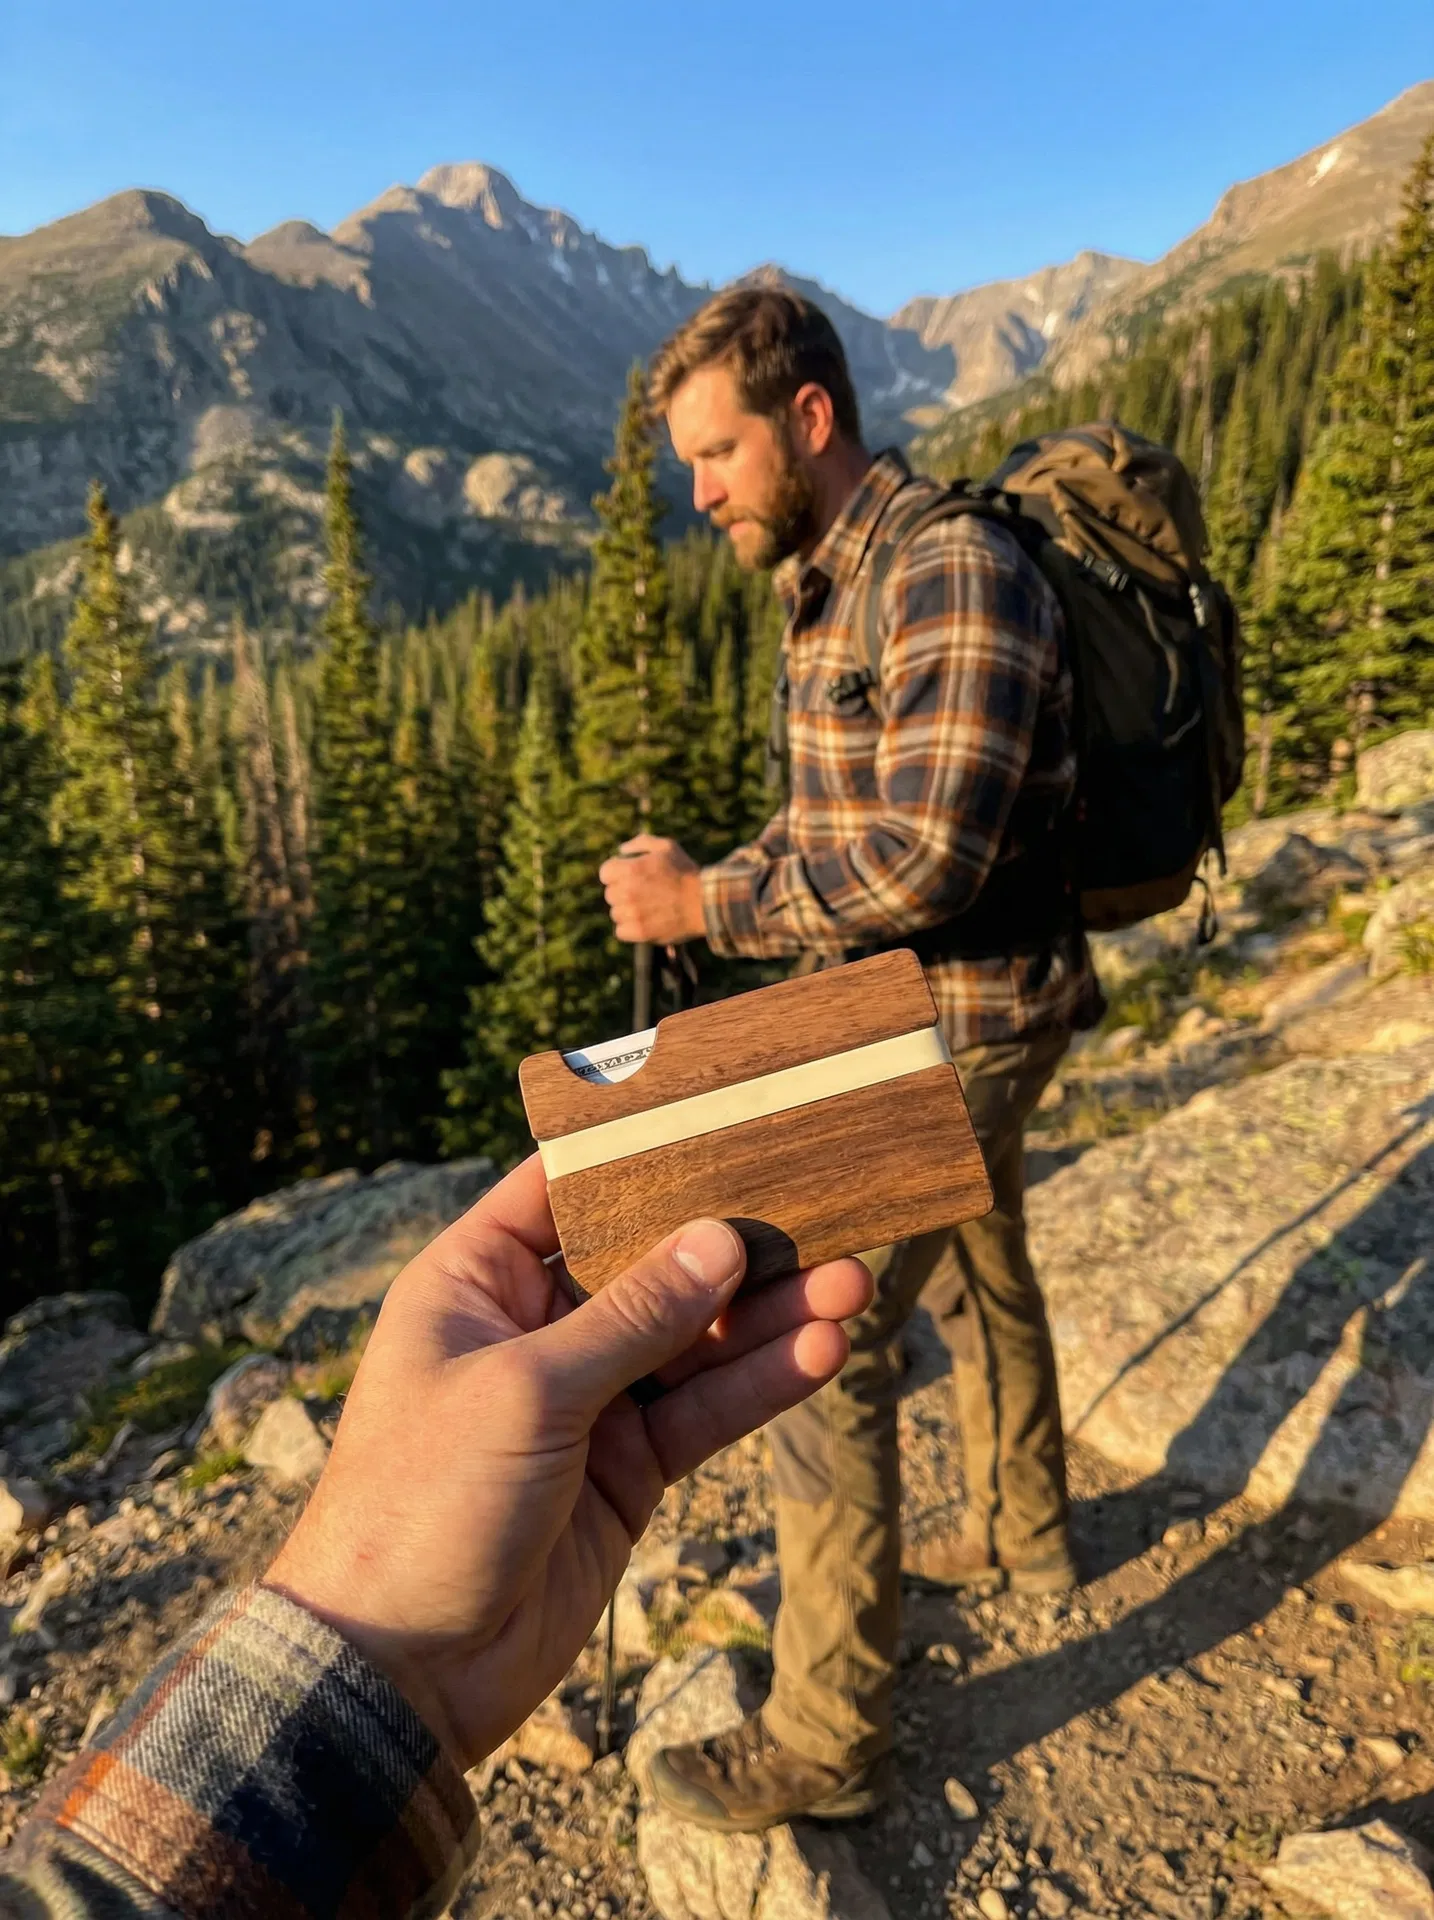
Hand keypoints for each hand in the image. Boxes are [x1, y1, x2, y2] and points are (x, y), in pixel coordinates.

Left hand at [264, 1155, 870, 1768]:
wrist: (401, 1672)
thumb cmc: (424, 1503)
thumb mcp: (527, 1392)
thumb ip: (633, 1316)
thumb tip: (720, 1239)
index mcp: (474, 1282)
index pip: (562, 1191)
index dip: (638, 1154)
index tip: (722, 1116)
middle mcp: (532, 1329)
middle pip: (647, 1262)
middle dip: (731, 1241)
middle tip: (821, 1208)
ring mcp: (585, 1401)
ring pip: (691, 1339)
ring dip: (767, 1315)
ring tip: (852, 1282)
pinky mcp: (626, 1470)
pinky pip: (702, 1412)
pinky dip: (759, 1385)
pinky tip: (821, 1352)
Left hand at [599, 833, 705, 944]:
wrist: (704, 902)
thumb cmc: (685, 872)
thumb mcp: (666, 847)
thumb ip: (640, 843)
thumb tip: (621, 850)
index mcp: (630, 869)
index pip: (605, 873)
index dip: (616, 873)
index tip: (629, 877)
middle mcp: (627, 891)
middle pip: (610, 894)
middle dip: (623, 892)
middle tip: (644, 893)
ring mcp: (632, 913)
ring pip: (616, 913)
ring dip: (627, 911)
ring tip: (647, 907)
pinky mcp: (639, 932)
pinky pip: (621, 931)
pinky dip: (630, 928)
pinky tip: (645, 921)